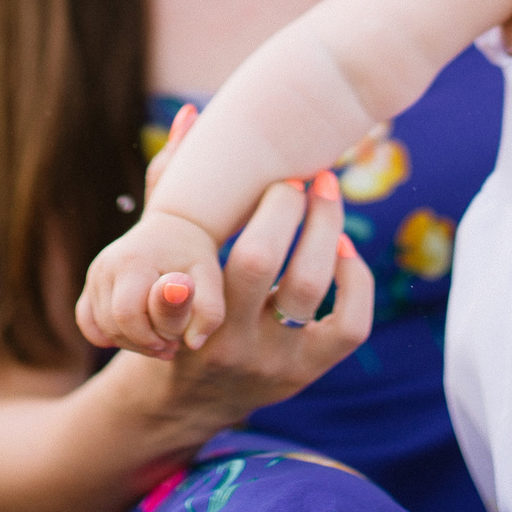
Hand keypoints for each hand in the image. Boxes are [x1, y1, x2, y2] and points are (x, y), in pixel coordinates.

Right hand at [77, 211, 222, 356]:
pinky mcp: (92, 283)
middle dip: (140, 344)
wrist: (174, 229)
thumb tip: (192, 343)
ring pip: (100, 326)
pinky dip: (106, 335)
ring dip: (128, 342)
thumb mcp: (211, 280)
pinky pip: (86, 320)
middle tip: (169, 345)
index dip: (150, 339)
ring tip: (158, 339)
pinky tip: (133, 336)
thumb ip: (208, 311)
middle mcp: (107, 265)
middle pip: (112, 324)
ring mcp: (96, 273)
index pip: (128, 316)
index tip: (174, 343)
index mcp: (133, 262)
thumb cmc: (194, 258)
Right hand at [92, 105, 369, 407]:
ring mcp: (274, 362)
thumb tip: (191, 112)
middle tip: (306, 176)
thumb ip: (168, 184)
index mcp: (195, 310)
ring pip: (311, 289)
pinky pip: (349, 326)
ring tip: (328, 195)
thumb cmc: (171, 305)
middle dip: (296, 209)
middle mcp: (232, 342)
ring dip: (328, 232)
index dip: (273, 210)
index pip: (245, 259)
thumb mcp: (155, 256)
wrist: (187, 399)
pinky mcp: (307, 373)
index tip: (280, 175)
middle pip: (274, 264)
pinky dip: (356, 281)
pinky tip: (344, 250)